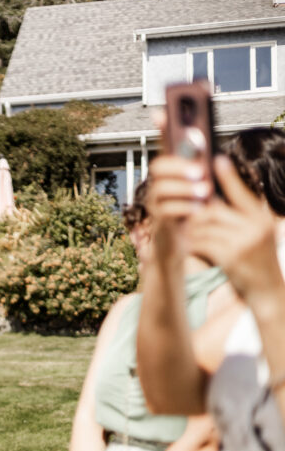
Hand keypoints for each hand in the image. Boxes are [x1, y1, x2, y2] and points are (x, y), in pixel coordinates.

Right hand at [145, 155, 213, 264]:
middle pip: (157, 171)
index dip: (174, 155)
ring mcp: (155, 207)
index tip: (194, 151)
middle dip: (179, 168)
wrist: (181, 250)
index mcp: (165, 183)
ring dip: (183, 187)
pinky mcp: (159, 223)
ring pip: (159, 189)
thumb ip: (199, 178)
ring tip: (205, 191)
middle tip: (200, 172)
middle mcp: (156, 192)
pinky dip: (183, 207)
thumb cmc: (192, 219)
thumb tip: (213, 155)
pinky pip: (164, 211)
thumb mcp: (197, 196)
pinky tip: (199, 208)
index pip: (161, 161)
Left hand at [187, 155, 282, 302]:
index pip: (242, 193)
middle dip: (196, 213)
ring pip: (206, 227)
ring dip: (191, 229)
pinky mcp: (231, 257)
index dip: (229, 176)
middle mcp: (255, 227)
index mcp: (260, 218)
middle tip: (182, 212)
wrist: (267, 291)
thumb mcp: (255, 236)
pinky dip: (192, 243)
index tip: (217, 159)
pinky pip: (203, 244)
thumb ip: (239, 219)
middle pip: (215, 211)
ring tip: (182, 230)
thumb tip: (213, 201)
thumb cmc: (256, 262)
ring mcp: (244, 242)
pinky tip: (185, 245)